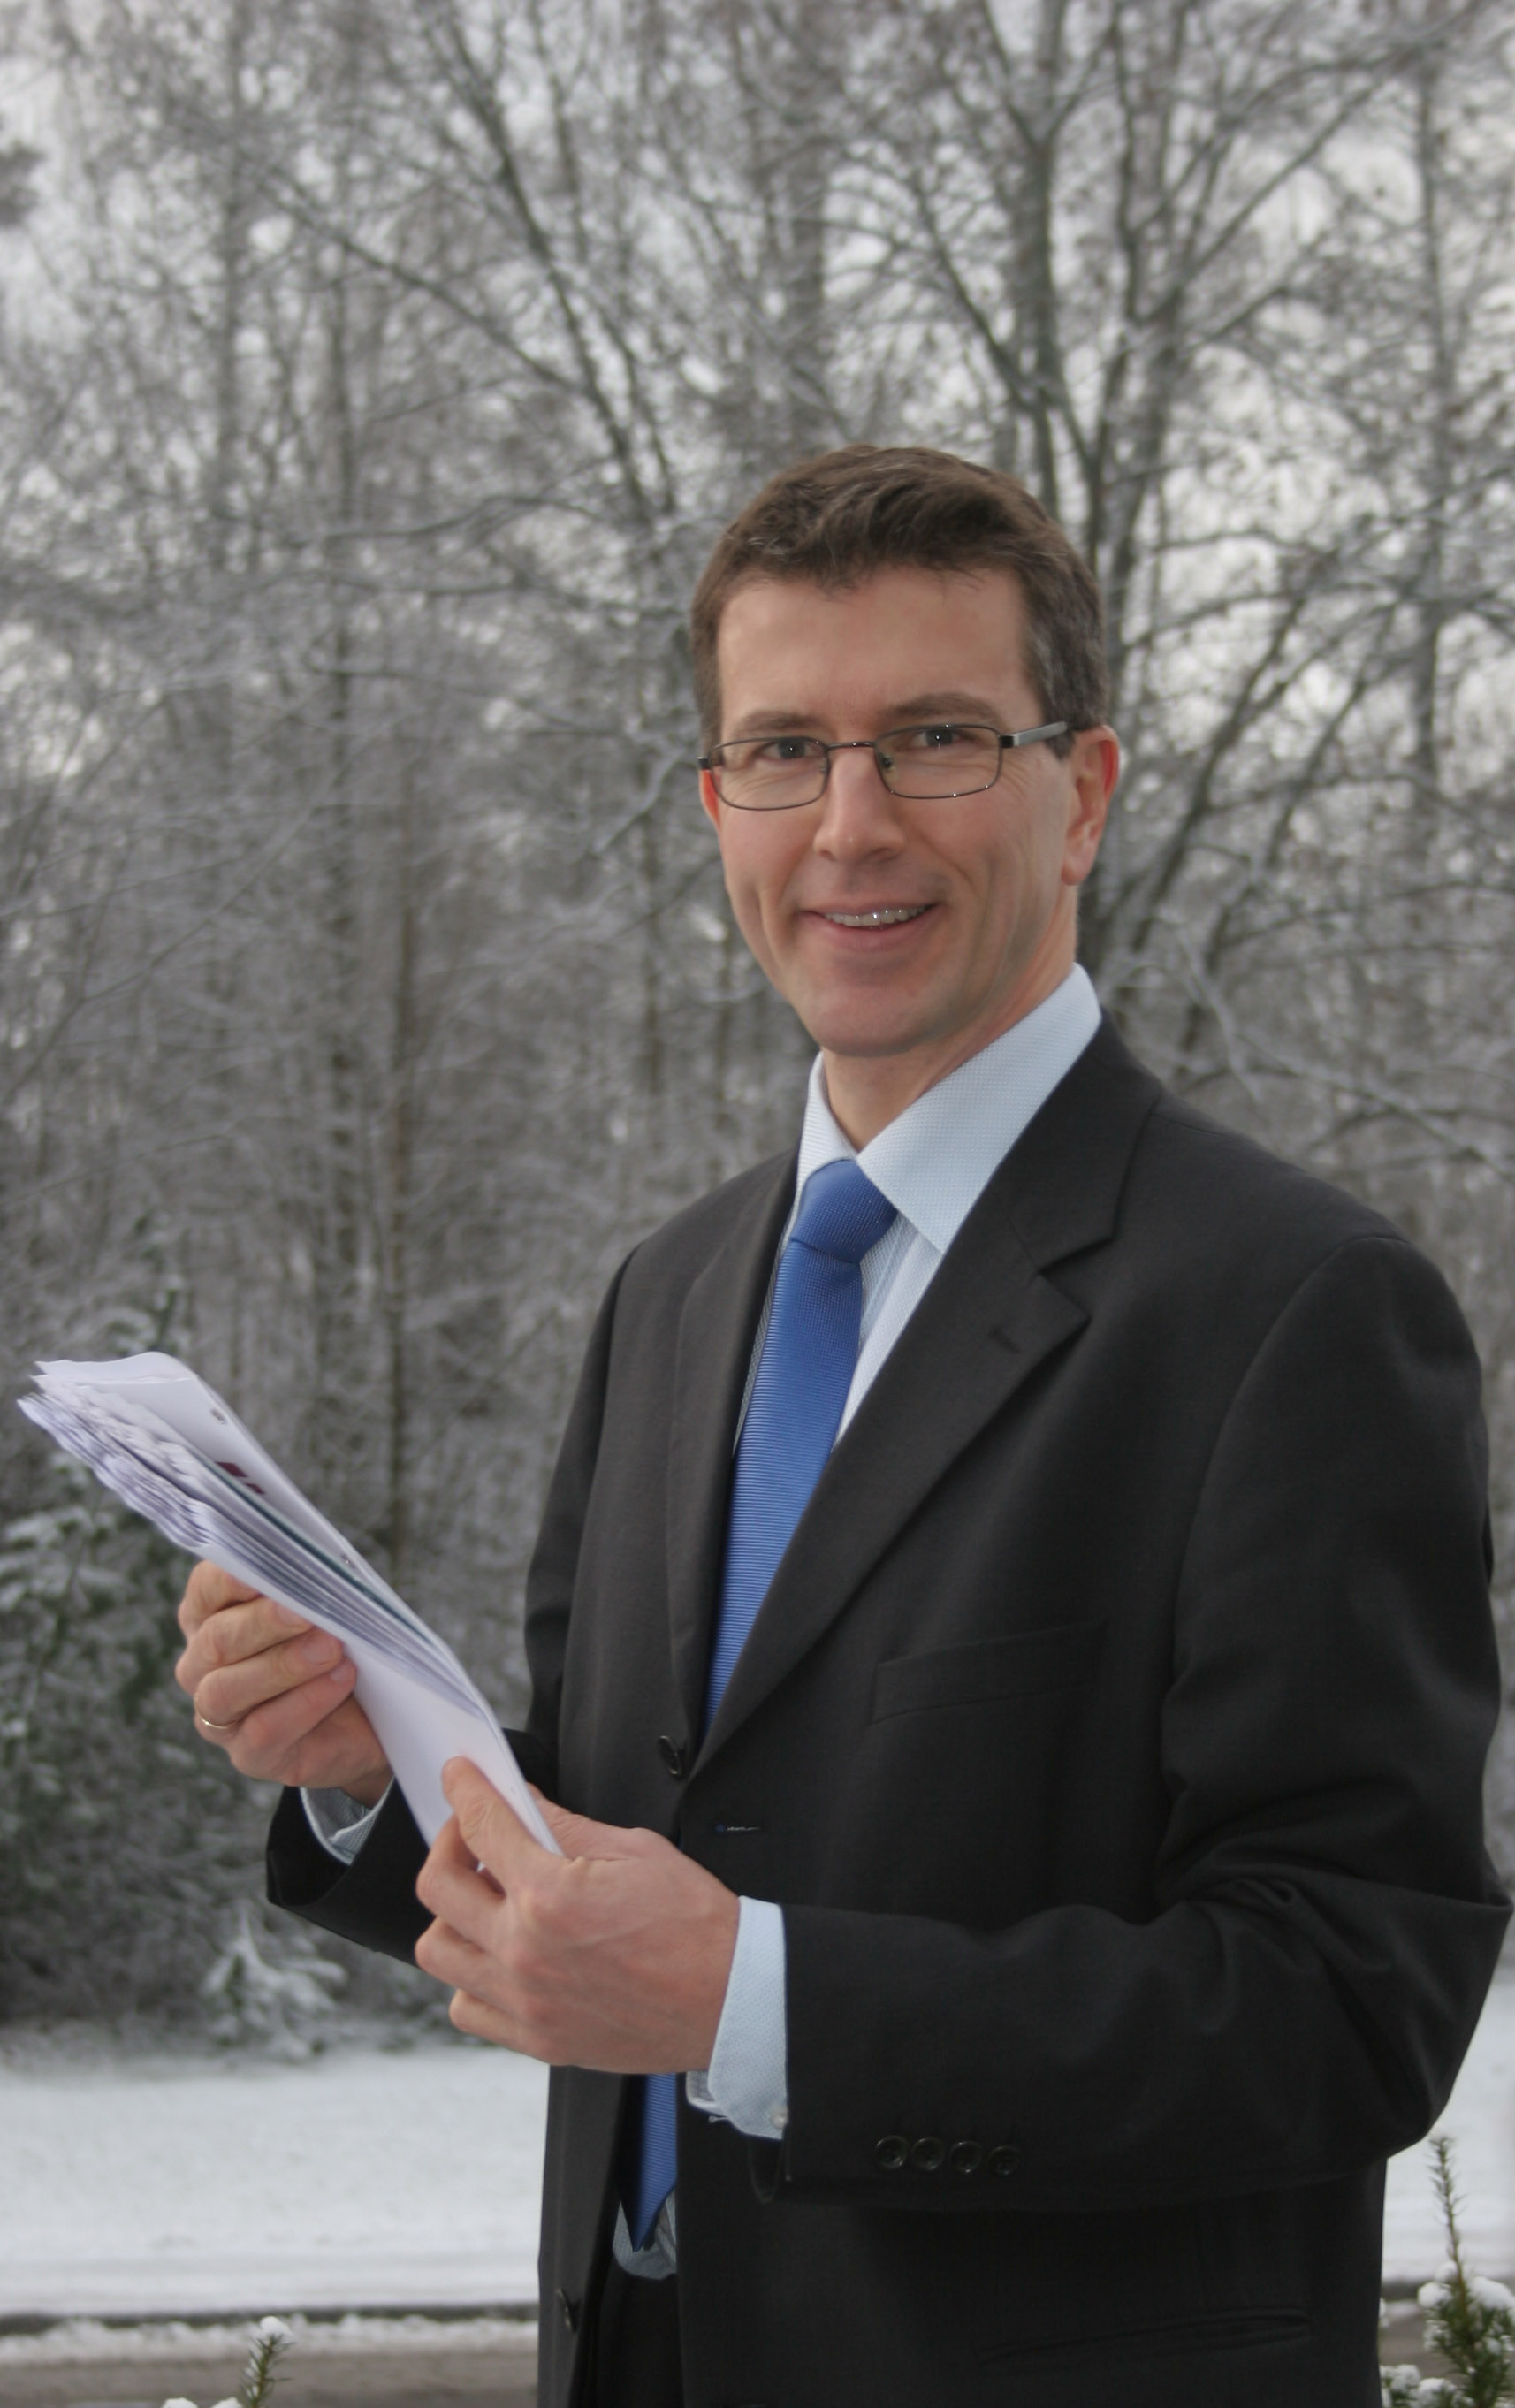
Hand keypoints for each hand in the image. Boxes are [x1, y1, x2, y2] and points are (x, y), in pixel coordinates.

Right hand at [174, 1560, 390, 1804]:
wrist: (369, 1720)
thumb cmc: (338, 1649)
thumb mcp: (325, 1612)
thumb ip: (308, 1591)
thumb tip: (313, 1574)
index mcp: (211, 1616)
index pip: (205, 1589)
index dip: (229, 1579)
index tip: (262, 1571)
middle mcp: (202, 1665)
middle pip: (216, 1640)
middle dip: (263, 1623)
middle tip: (308, 1612)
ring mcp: (219, 1715)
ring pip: (228, 1689)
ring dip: (283, 1666)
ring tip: (331, 1649)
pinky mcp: (248, 1754)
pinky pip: (264, 1729)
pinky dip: (305, 1702)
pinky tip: (339, 1681)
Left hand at [414, 1759, 739, 2071]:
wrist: (730, 1997)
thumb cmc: (694, 1925)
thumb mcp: (634, 1849)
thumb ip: (566, 1825)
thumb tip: (524, 1803)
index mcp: (549, 1895)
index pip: (481, 1826)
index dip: (463, 1789)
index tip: (459, 1777)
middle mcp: (524, 1951)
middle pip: (437, 1886)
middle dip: (448, 1844)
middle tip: (471, 1833)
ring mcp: (525, 2001)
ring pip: (437, 1951)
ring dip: (452, 1914)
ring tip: (484, 1898)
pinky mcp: (536, 2038)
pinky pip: (466, 2007)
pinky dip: (470, 1977)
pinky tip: (498, 1954)